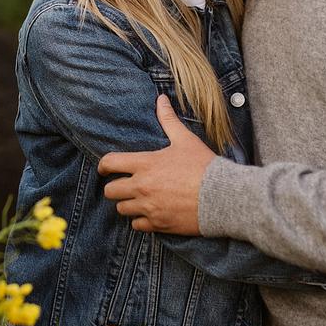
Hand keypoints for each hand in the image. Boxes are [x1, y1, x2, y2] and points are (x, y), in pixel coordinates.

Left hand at [99, 94, 216, 234]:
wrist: (222, 196)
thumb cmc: (203, 166)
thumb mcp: (185, 140)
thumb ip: (169, 120)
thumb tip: (161, 99)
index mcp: (145, 164)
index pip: (110, 163)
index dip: (103, 165)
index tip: (104, 168)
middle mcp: (142, 187)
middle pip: (110, 191)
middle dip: (114, 187)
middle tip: (123, 185)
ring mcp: (149, 207)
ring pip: (121, 209)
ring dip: (127, 204)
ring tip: (138, 199)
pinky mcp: (158, 224)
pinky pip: (137, 225)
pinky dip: (141, 220)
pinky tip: (150, 213)